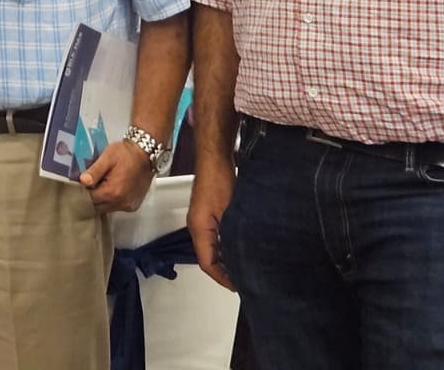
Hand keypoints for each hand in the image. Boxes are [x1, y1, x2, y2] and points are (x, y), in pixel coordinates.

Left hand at [80, 138, 153, 213]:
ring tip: (99, 186)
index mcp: (113, 192)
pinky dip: (110, 202)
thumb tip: (83, 181)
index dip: (81, 193)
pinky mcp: (133, 205)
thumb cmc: (127, 154)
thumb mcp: (108, 157)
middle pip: (96, 208)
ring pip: (106, 209)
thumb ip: (95, 171)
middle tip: (87, 186)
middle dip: (89, 198)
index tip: (77, 186)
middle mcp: (121, 202)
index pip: (89, 200)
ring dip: (100, 201)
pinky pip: (116, 208)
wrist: (146, 154)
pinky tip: (110, 189)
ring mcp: (128, 205)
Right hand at [186, 160, 236, 290]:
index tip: (238, 287)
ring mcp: (203, 220)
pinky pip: (217, 237)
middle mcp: (198, 227)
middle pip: (208, 258)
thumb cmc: (219, 180)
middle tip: (245, 281)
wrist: (216, 157)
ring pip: (213, 248)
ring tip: (245, 268)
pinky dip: (228, 246)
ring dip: (227, 259)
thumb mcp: (229, 212)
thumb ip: (233, 236)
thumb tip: (244, 257)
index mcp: (199, 229)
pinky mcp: (210, 213)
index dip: (222, 278)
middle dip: (225, 272)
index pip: (207, 263)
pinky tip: (242, 246)